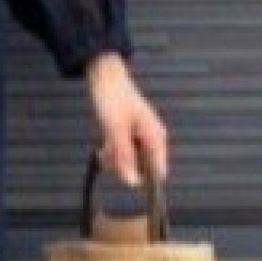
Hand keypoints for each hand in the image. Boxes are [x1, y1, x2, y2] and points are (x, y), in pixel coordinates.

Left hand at [85, 53, 168, 187]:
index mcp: (156, 139)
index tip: (122, 174)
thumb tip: (132, 184)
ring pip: (130, 162)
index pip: (158, 174)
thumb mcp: (115, 131)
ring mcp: (142, 138)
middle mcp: (153, 140)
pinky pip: (123, 153)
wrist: (105, 76)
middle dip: (122, 166)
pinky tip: (103, 141)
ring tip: (103, 144)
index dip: (142, 180)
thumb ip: (124, 157)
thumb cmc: (112, 100)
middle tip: (107, 150)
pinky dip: (112, 151)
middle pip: (142, 170)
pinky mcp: (131, 136)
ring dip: (115, 158)